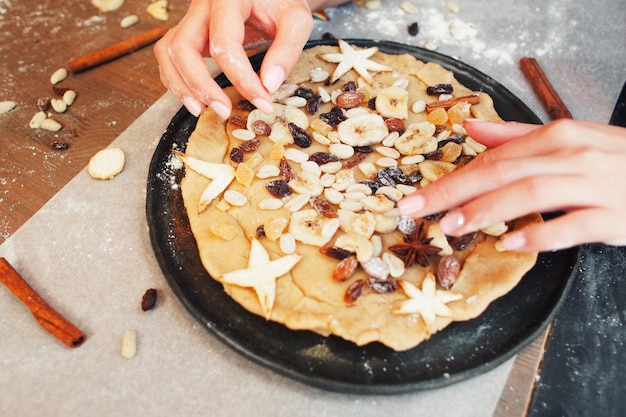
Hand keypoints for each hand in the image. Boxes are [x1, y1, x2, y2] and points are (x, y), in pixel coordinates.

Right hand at [154, 0, 317, 118]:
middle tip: (224, 110)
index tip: (263, 102)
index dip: (242, 79)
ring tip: (200, 109)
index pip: (224, 45)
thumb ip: (287, 50)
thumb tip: (269, 85)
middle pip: (182, 46)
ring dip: (180, 84)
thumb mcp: (296, 20)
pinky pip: (170, 55)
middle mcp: (202, 6)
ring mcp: (192, 18)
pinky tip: (196, 98)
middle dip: (201, 84)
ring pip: (167, 51)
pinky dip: (177, 79)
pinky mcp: (190, 31)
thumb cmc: (281, 3)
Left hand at [397, 118, 625, 251]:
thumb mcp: (567, 138)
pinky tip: (513, 243)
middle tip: (416, 209)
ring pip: (532, 193)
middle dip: (454, 191)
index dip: (451, 178)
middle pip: (501, 172)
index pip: (492, 158)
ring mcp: (594, 184)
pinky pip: (573, 226)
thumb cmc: (614, 158)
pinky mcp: (614, 215)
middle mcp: (571, 155)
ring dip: (488, 209)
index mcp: (556, 136)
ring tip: (453, 225)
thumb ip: (516, 137)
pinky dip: (542, 234)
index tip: (415, 195)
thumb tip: (470, 127)